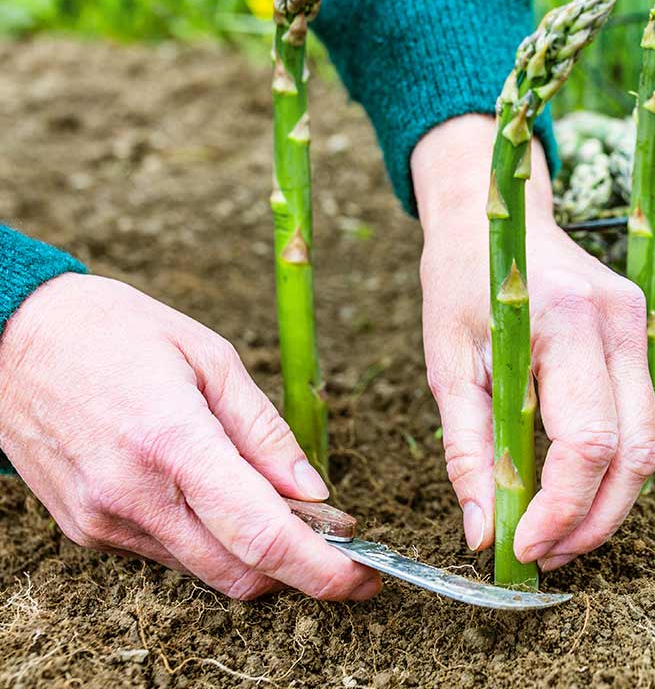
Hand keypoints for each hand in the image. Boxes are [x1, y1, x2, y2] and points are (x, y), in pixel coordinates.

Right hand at [0, 273, 379, 600]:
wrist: (10, 338)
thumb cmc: (115, 333)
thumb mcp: (210, 357)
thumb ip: (266, 432)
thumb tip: (316, 491)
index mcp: (172, 441)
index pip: (262, 535)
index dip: (323, 569)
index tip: (363, 578)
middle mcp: (133, 495)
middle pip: (240, 573)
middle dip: (299, 570)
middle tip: (335, 538)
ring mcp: (104, 521)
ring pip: (205, 571)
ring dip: (256, 555)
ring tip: (281, 508)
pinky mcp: (88, 531)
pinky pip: (168, 556)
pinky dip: (210, 541)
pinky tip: (221, 501)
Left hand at [413, 114, 654, 571]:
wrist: (496, 211)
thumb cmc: (461, 280)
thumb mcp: (448, 364)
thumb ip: (467, 451)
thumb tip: (483, 535)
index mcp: (567, 319)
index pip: (587, 439)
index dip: (562, 507)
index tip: (522, 547)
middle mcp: (618, 322)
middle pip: (636, 452)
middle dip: (594, 520)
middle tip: (544, 556)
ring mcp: (638, 325)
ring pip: (648, 443)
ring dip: (607, 501)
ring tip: (555, 534)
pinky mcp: (640, 333)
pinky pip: (640, 418)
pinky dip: (610, 465)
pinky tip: (571, 489)